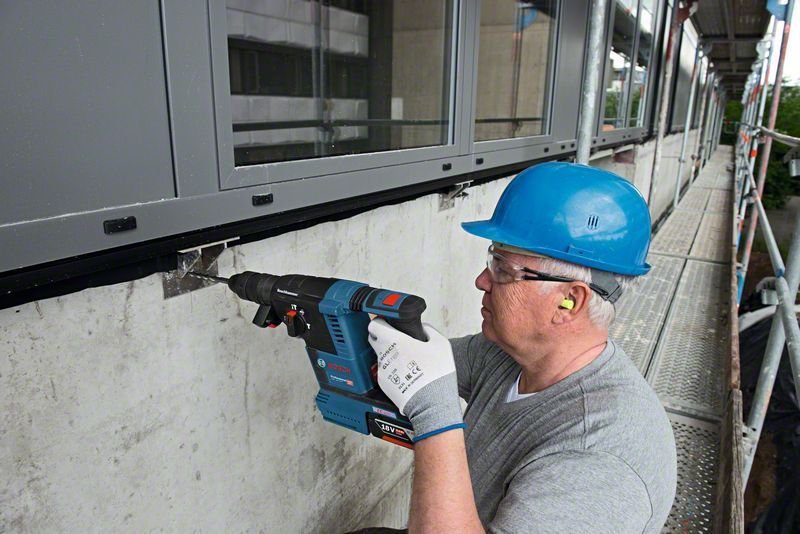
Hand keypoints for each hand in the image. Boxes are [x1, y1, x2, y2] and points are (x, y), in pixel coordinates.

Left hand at [368, 318, 463, 441]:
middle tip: (398, 341)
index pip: (375, 325)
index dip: (381, 322)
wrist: (432, 404)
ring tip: (408, 362)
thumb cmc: (436, 375)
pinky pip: (385, 371)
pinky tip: (406, 374)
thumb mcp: (441, 344)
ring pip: (381, 356)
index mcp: (395, 341)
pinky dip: (393, 370)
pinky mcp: (384, 383)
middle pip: (375, 339)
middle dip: (384, 337)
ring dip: (390, 355)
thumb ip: (428, 330)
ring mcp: (382, 370)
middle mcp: (384, 355)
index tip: (387, 323)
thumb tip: (422, 327)